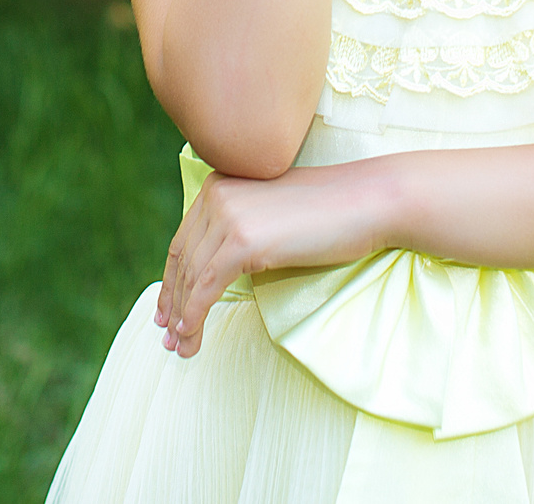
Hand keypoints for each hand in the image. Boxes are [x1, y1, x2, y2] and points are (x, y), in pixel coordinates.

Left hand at [155, 160, 398, 358]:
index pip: (185, 240)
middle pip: (182, 260)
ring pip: (190, 278)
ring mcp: (228, 216)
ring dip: (182, 319)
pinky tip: (192, 337)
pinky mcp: (241, 242)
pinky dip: (194, 317)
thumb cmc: (330, 213)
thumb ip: (242, 228)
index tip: (168, 310)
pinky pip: (206, 288)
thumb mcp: (272, 213)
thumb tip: (219, 269)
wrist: (365, 202)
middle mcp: (216, 195)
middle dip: (172, 302)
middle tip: (168, 337)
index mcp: (221, 185)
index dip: (172, 279)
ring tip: (180, 348)